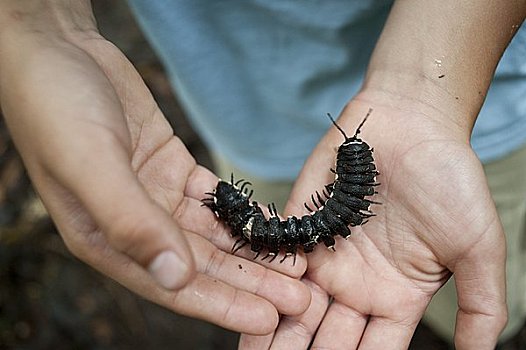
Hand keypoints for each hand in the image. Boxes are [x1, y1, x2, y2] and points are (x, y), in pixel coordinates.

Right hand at [0, 6, 308, 334]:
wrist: (61, 51)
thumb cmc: (57, 108)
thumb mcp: (89, 163)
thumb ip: (130, 221)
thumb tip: (174, 277)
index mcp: (105, 240)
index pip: (171, 285)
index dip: (221, 304)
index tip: (267, 318)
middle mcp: (135, 225)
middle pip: (202, 265)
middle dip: (251, 283)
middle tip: (300, 299)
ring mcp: (156, 197)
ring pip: (214, 235)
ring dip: (253, 252)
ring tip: (296, 267)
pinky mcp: (172, 169)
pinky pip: (214, 199)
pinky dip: (242, 213)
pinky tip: (272, 224)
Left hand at [240, 96, 506, 348]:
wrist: (410, 123)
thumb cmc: (449, 180)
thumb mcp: (476, 247)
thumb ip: (480, 306)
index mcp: (396, 297)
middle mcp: (356, 284)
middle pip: (325, 336)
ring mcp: (324, 255)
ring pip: (294, 306)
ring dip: (272, 330)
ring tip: (250, 349)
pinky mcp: (300, 225)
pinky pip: (276, 259)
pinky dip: (260, 281)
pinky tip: (241, 303)